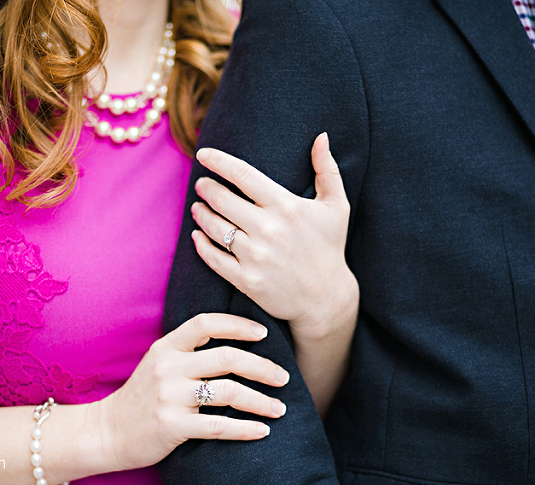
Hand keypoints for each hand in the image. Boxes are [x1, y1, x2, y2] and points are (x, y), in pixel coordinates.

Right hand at [97, 313, 289, 471]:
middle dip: (262, 368)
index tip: (264, 333)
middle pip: (227, 358)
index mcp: (166, 347)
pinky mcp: (173, 426)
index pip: (207, 323)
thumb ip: (188, 351)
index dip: (238, 325)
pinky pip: (219, 426)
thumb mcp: (158, 362)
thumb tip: (235, 342)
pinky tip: (262, 431)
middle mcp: (168, 368)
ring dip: (260, 401)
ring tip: (279, 409)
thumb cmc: (141, 396)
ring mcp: (170, 397)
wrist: (107, 431)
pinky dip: (245, 429)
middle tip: (284, 378)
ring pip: (228, 392)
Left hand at [190, 133, 357, 338]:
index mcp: (286, 206)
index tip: (204, 153)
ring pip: (215, 227)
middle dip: (206, 188)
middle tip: (201, 184)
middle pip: (222, 199)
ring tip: (197, 207)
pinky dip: (201, 244)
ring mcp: (255, 256)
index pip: (243, 174)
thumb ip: (327, 169)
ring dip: (201, 213)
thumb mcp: (336, 206)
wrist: (326, 299)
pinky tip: (197, 235)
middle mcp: (268, 229)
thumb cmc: (329, 247)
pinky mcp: (246, 280)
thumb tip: (321, 136)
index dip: (219, 161)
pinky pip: (213, 258)